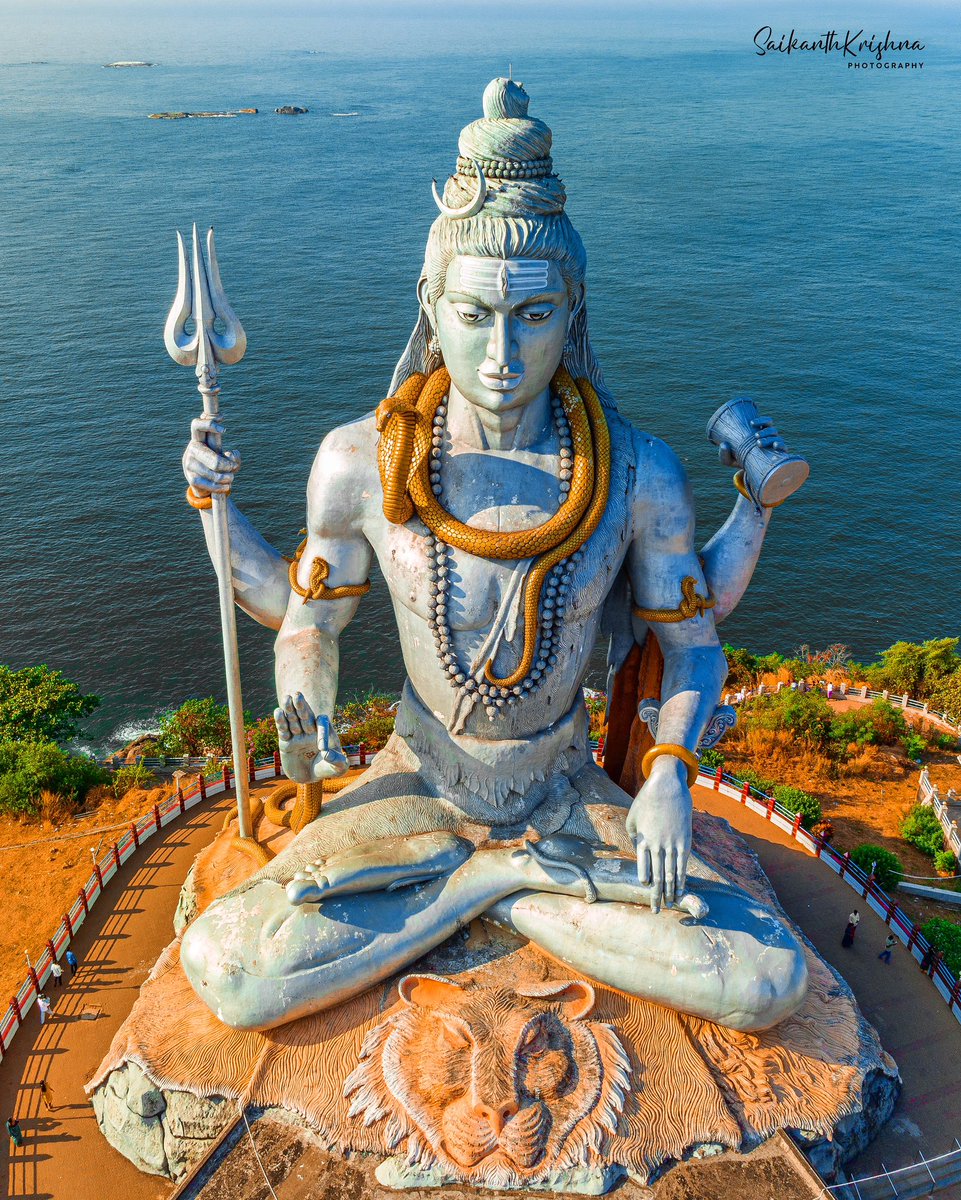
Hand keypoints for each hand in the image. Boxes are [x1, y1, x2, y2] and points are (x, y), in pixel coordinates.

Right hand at [182, 417, 240, 496]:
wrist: (205, 485)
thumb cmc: (218, 467)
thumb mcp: (227, 459)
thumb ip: (234, 457)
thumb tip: (230, 455)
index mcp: (198, 439)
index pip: (197, 425)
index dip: (209, 424)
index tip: (225, 430)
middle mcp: (192, 449)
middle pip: (214, 459)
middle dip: (227, 466)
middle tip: (232, 468)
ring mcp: (189, 464)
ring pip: (215, 472)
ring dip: (228, 477)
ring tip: (231, 478)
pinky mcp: (191, 479)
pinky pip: (211, 483)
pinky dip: (222, 486)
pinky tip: (226, 487)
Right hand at [274, 693, 348, 784]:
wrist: (309, 776)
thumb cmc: (326, 769)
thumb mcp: (337, 769)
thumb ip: (338, 762)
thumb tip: (327, 754)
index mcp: (325, 733)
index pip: (323, 725)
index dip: (322, 731)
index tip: (322, 749)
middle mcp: (311, 731)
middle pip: (306, 716)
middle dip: (302, 707)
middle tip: (298, 695)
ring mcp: (298, 735)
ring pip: (293, 719)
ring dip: (289, 709)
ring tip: (286, 698)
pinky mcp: (286, 743)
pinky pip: (283, 730)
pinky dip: (280, 721)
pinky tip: (278, 711)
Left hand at [626, 756, 691, 911]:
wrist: (667, 786)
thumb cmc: (646, 801)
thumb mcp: (633, 818)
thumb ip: (634, 836)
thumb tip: (638, 849)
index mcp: (642, 841)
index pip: (644, 869)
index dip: (645, 882)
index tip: (647, 891)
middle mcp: (657, 846)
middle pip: (657, 877)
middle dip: (656, 896)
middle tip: (655, 911)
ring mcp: (672, 844)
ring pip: (671, 874)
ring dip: (670, 891)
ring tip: (669, 904)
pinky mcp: (684, 841)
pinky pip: (682, 865)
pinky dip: (681, 879)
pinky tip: (680, 890)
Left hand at [718, 416, 785, 465]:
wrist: (751, 476)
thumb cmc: (740, 462)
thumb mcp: (730, 460)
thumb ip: (724, 454)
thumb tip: (723, 444)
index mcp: (760, 433)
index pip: (765, 422)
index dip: (760, 420)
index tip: (751, 423)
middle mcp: (769, 438)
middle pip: (771, 428)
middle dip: (764, 430)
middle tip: (755, 436)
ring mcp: (775, 446)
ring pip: (776, 436)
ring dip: (768, 438)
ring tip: (758, 443)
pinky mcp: (780, 455)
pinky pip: (784, 447)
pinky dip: (781, 445)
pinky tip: (775, 446)